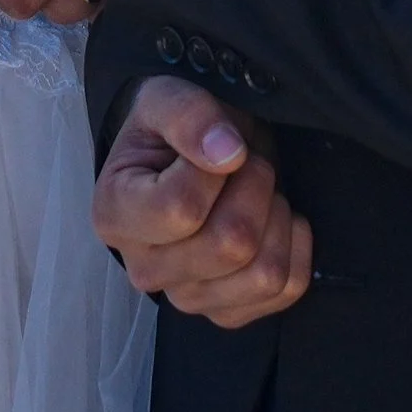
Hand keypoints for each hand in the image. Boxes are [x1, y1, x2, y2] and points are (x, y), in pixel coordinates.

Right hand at [94, 75, 313, 326]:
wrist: (190, 159)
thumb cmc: (173, 131)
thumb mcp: (166, 98)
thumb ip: (188, 114)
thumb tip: (227, 154)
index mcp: (115, 215)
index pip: (181, 209)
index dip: (215, 170)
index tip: (218, 146)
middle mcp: (145, 269)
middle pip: (231, 244)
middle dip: (256, 187)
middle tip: (247, 163)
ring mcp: (188, 298)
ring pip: (264, 273)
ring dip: (277, 217)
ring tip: (260, 192)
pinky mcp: (228, 313)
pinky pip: (287, 289)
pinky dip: (296, 246)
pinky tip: (276, 220)